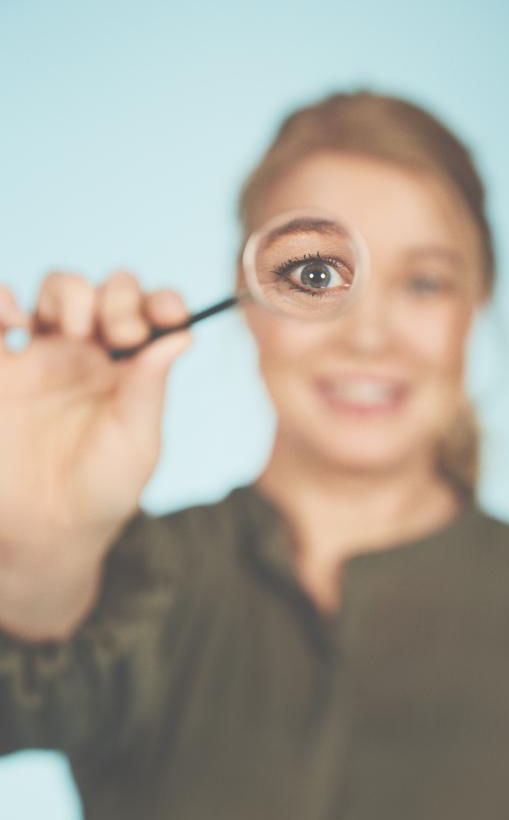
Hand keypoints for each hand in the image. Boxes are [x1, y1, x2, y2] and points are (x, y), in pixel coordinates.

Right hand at [0, 269, 191, 555]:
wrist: (42, 531)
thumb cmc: (99, 491)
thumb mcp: (136, 443)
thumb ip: (150, 388)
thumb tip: (180, 335)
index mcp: (133, 368)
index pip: (153, 314)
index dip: (163, 302)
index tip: (168, 314)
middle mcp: (92, 353)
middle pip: (108, 292)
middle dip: (119, 299)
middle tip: (121, 335)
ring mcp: (45, 354)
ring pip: (59, 289)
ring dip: (71, 292)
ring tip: (76, 330)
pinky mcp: (0, 366)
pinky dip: (2, 301)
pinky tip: (15, 324)